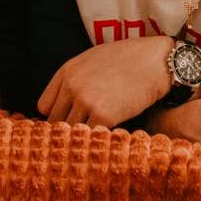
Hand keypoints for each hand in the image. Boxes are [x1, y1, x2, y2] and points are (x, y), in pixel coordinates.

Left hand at [38, 35, 171, 127]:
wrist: (155, 62)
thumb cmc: (128, 59)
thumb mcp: (93, 59)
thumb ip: (75, 78)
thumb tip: (66, 103)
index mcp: (66, 71)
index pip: (44, 106)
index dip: (56, 117)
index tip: (66, 124)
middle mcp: (72, 86)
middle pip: (56, 122)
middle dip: (67, 131)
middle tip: (79, 138)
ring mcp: (86, 101)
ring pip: (72, 133)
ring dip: (82, 138)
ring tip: (92, 142)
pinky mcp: (104, 116)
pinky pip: (92, 136)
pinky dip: (98, 140)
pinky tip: (106, 138)